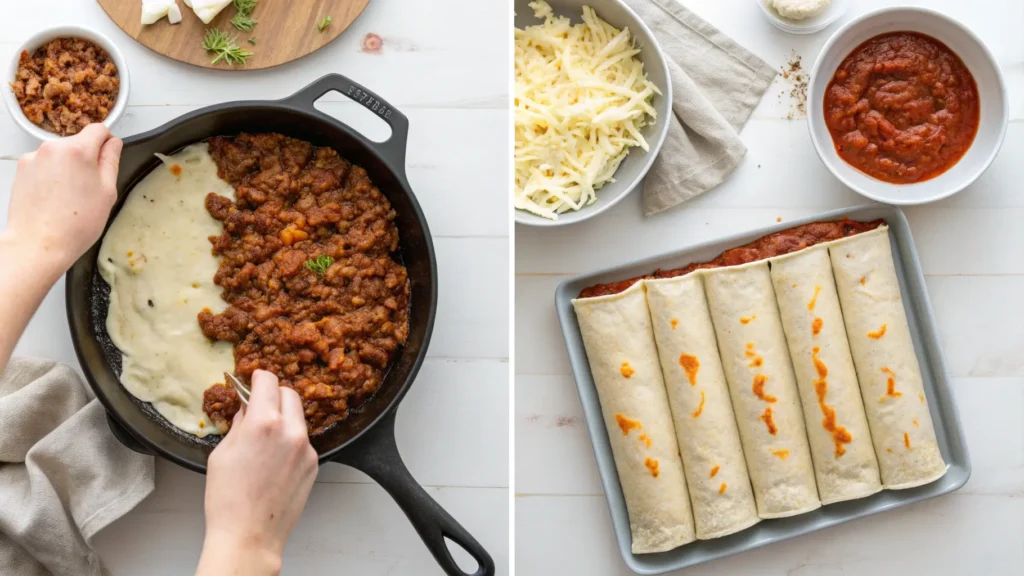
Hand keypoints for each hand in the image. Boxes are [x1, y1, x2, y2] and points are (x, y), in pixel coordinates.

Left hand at [5, 123, 121, 276]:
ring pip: (60, 155)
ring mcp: (33, 157)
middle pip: (77, 142)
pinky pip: (43, 165)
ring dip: (67, 167)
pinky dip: (50, 176)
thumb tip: (113, 144)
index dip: (107, 142)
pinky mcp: (22, 169)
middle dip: (86, 158)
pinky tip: (53, 198)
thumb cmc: (76, 224)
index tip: (107, 158)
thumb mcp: (107, 192)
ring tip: (69, 196)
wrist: (38, 244)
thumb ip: (111, 161)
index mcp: (78, 150)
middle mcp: (53, 147)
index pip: (99, 129)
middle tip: (89, 188)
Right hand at [197, 370, 318, 575]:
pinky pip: (303, 441)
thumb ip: (239, 424)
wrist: (249, 535)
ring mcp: (305, 448)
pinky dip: (291, 440)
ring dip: (284, 418)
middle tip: (259, 405)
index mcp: (264, 423)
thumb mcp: (222, 453)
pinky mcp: (313, 464)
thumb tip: (246, 409)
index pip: (268, 381)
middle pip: (289, 394)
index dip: (257, 378)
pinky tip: (275, 459)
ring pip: (298, 417)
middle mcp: (290, 431)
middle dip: (274, 395)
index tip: (253, 380)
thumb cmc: (228, 499)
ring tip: (265, 437)